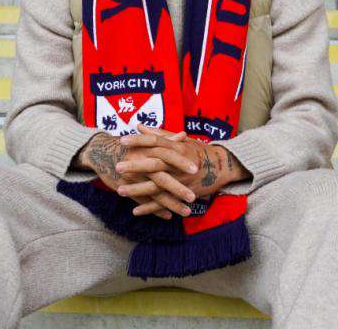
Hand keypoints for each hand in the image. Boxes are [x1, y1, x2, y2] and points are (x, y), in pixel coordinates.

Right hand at [74, 130, 197, 219]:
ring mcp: (133, 178)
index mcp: (148, 150)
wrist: (103, 152)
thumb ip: (166, 139)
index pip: (168, 156)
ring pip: (154, 194)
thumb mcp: (147, 141)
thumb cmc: (129, 145)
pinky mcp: (127, 188)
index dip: (181, 163)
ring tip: (187, 212)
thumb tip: (184, 135)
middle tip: (193, 197)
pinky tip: (168, 216)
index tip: (196, 170)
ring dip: (170, 203)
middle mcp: (141, 164)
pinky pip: (143, 201)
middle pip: (162, 178)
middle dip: (178, 188)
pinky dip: (155, 210)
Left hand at [115, 125, 247, 216]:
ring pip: (157, 186)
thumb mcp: (180, 140)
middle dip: (136, 166)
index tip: (122, 140)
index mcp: (177, 147)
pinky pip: (165, 202)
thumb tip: (139, 126)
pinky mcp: (183, 194)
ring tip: (119, 191)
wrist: (220, 167)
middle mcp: (178, 163)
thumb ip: (159, 134)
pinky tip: (135, 211)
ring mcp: (181, 180)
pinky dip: (151, 208)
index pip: (155, 141)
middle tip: (117, 166)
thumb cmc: (197, 150)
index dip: (139, 140)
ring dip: (138, 189)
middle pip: (155, 164)